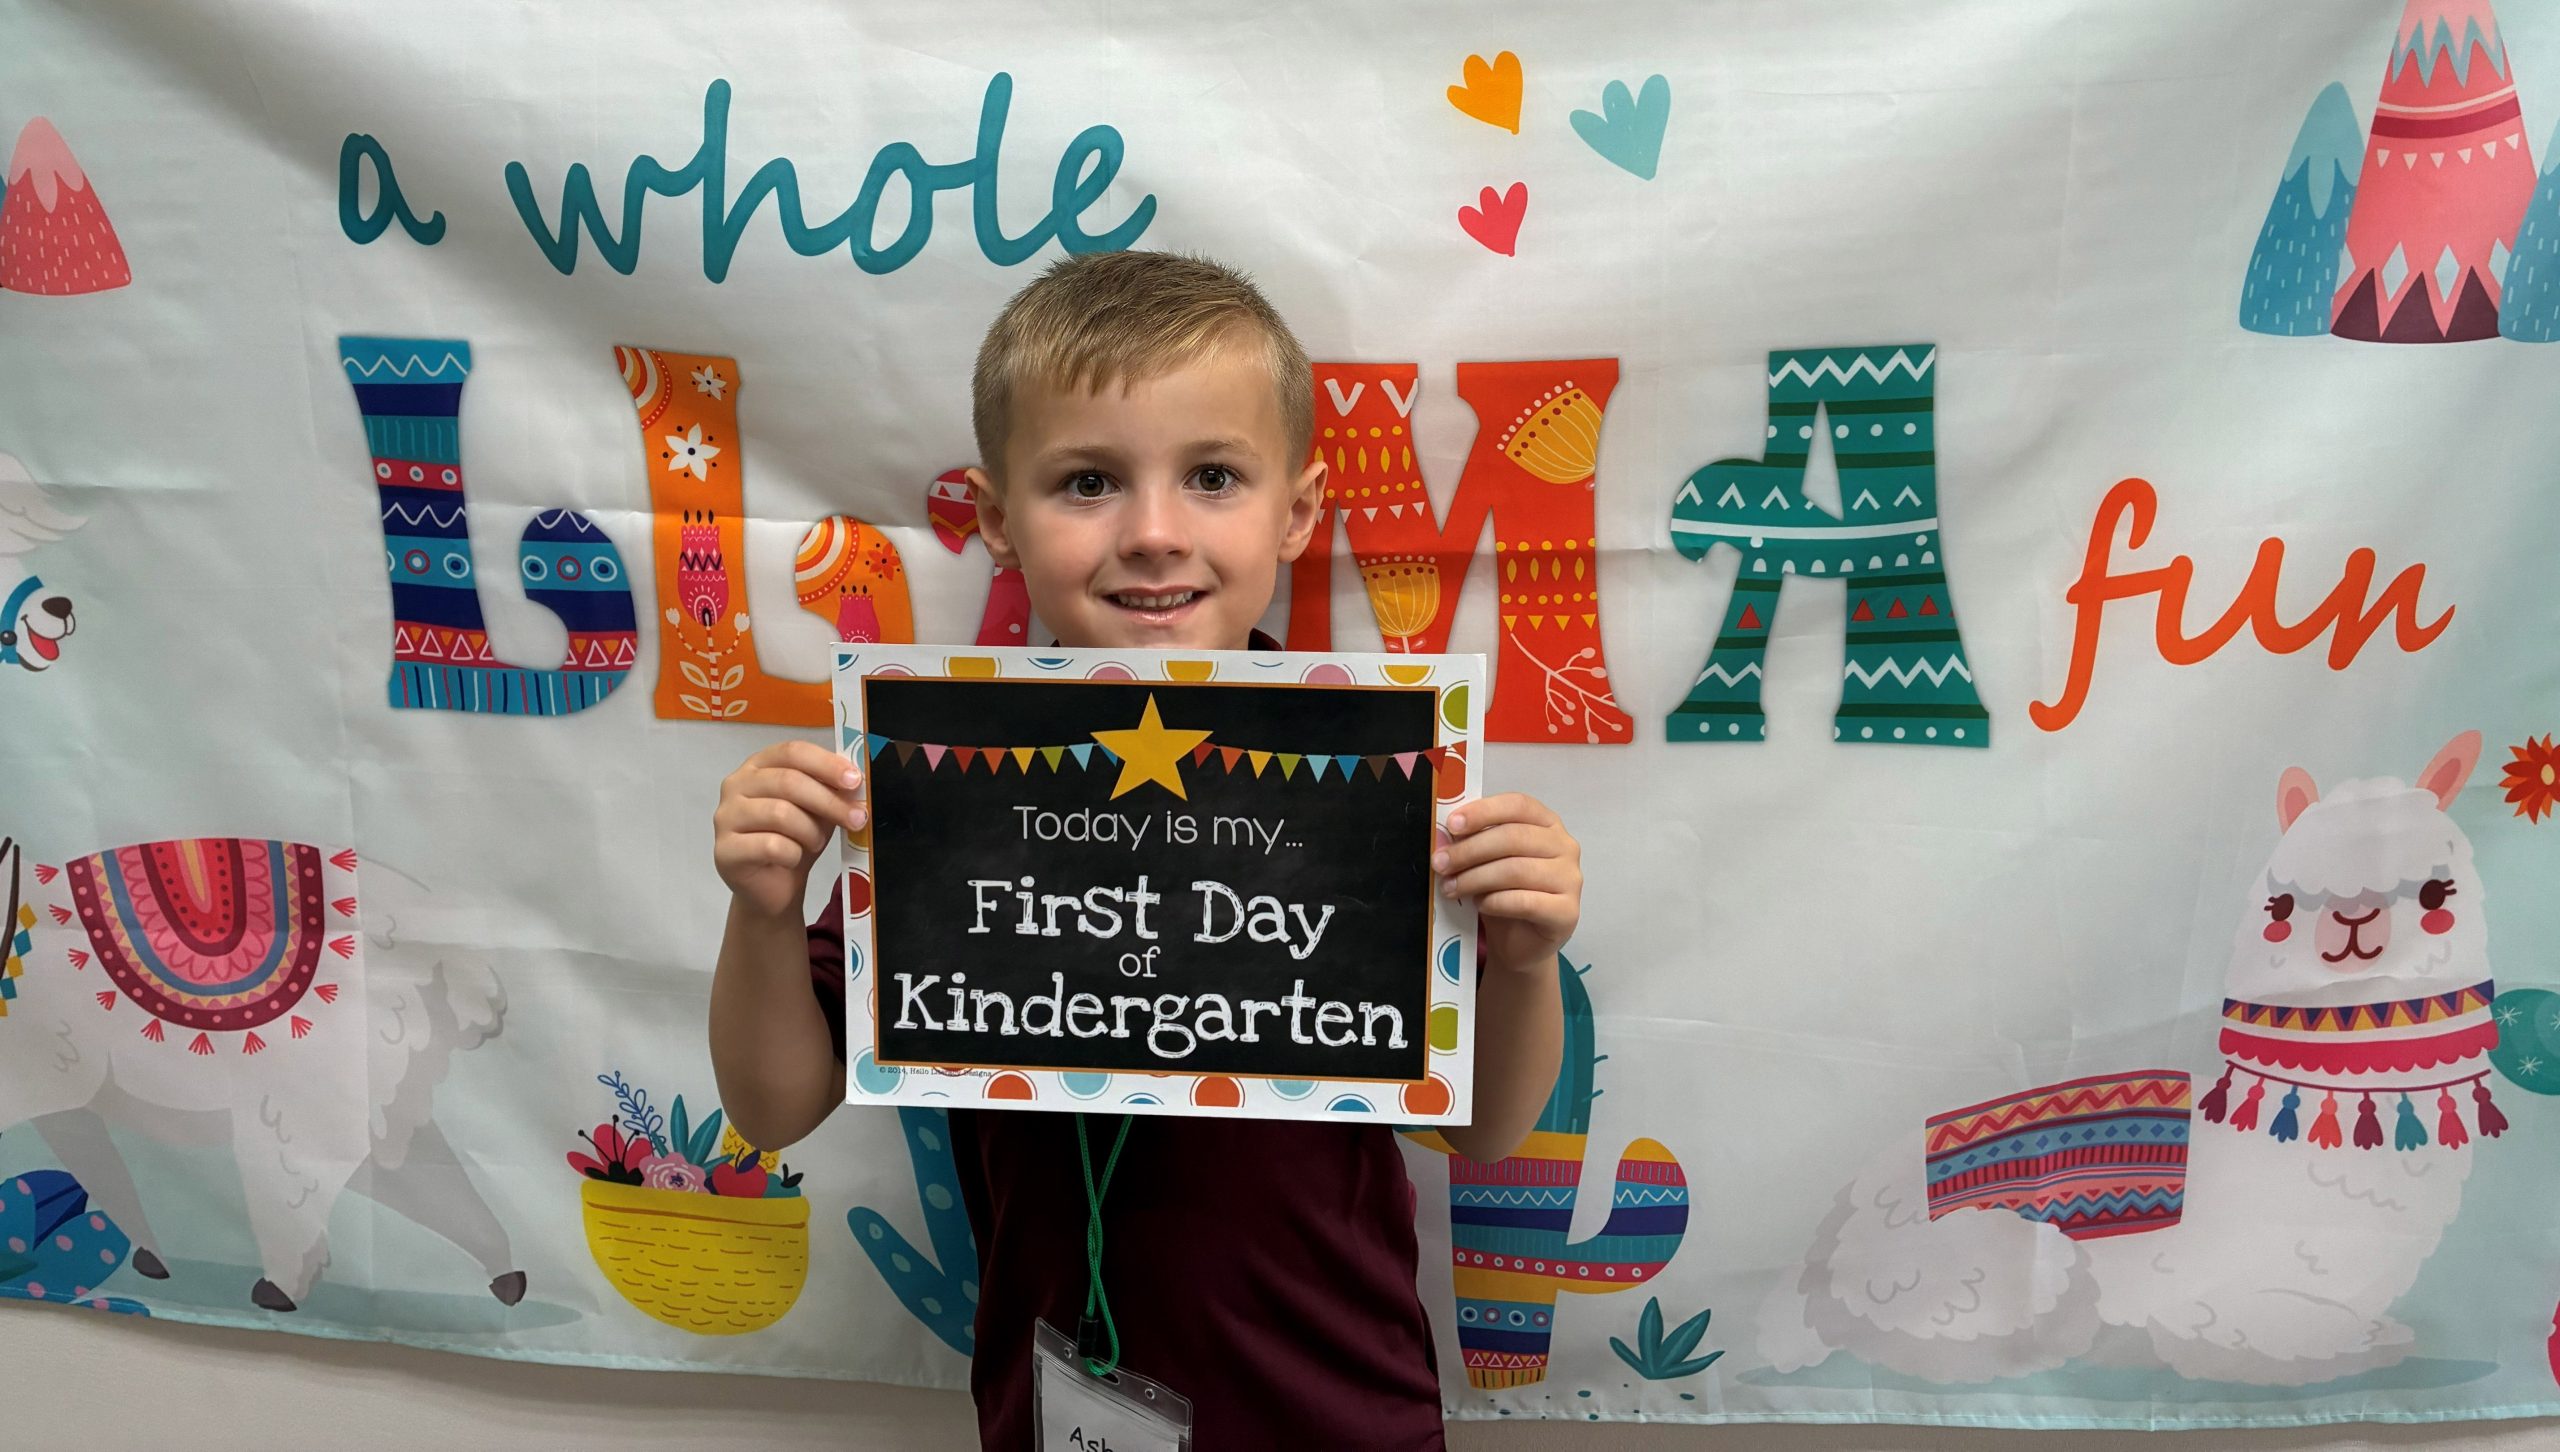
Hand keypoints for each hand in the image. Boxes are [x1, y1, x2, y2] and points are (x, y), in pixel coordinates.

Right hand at [714, 741, 865, 919]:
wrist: (772, 886)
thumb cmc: (793, 840)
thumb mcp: (817, 810)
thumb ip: (830, 791)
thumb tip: (855, 783)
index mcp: (759, 766)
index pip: (792, 752)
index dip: (826, 764)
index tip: (854, 780)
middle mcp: (736, 785)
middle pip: (788, 781)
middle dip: (829, 801)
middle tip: (856, 818)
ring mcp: (726, 817)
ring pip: (780, 813)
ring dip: (810, 831)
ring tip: (816, 843)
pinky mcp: (725, 850)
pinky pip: (771, 846)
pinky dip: (793, 854)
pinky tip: (793, 858)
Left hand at [1433, 793, 1580, 973]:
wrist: (1521, 942)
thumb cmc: (1504, 893)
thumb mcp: (1485, 862)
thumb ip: (1470, 843)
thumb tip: (1441, 836)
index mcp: (1547, 823)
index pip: (1518, 805)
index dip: (1484, 812)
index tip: (1452, 825)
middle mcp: (1565, 846)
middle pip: (1514, 837)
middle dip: (1470, 850)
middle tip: (1440, 863)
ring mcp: (1570, 879)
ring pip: (1517, 870)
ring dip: (1476, 878)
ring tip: (1451, 887)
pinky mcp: (1567, 912)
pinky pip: (1526, 902)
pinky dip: (1496, 902)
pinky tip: (1480, 904)